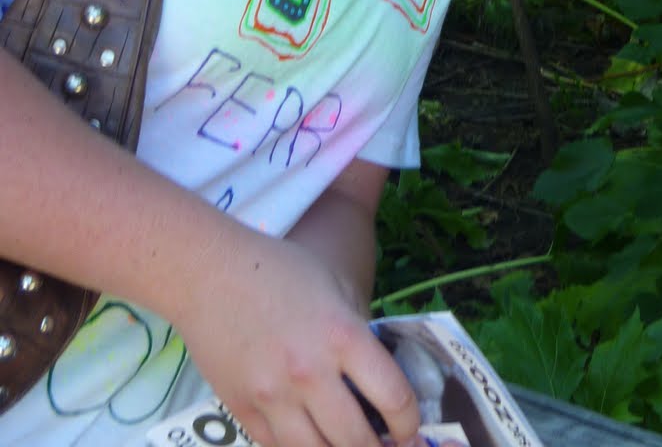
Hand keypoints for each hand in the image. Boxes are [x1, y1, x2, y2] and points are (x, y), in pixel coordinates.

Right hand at [168, 230, 419, 446]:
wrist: (210, 274)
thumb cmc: (280, 271)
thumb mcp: (335, 287)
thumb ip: (360, 333)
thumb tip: (382, 382)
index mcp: (342, 335)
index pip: (392, 397)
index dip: (409, 422)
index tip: (412, 429)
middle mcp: (309, 373)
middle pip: (356, 440)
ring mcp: (272, 397)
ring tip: (352, 445)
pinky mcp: (241, 411)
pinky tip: (315, 441)